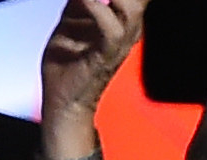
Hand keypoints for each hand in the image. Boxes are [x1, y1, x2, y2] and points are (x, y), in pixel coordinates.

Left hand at [41, 0, 149, 158]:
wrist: (66, 102)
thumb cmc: (69, 68)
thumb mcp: (70, 23)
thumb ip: (79, 4)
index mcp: (123, 24)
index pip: (136, 0)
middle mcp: (128, 33)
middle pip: (140, 1)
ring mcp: (119, 45)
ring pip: (131, 9)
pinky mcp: (106, 56)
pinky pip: (110, 28)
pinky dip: (95, 9)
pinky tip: (83, 0)